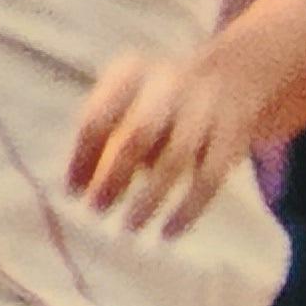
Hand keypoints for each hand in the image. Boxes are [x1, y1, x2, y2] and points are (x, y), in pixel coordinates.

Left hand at [68, 47, 263, 237]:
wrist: (230, 79)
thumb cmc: (156, 104)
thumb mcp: (125, 103)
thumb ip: (97, 140)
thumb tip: (73, 187)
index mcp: (131, 73)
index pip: (98, 117)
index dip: (82, 157)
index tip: (72, 192)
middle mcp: (169, 84)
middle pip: (138, 134)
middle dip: (114, 177)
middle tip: (96, 209)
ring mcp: (205, 109)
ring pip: (176, 160)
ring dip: (149, 199)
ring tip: (129, 226)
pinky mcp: (232, 136)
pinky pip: (209, 179)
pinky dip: (187, 210)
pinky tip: (167, 233)